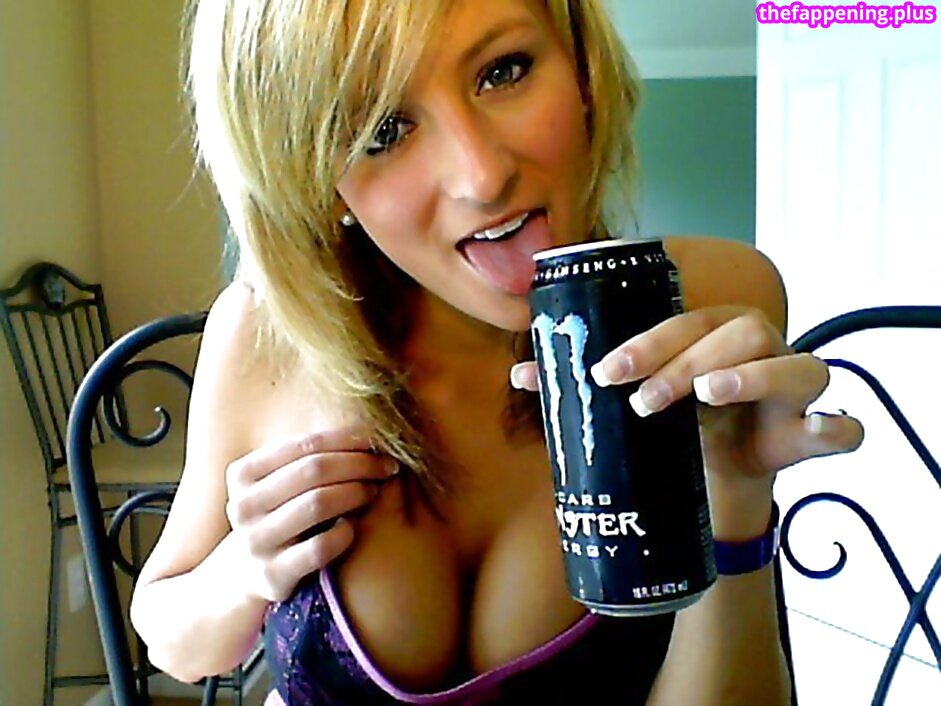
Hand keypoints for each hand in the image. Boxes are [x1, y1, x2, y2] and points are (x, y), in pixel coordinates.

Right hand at [224, 426, 398, 601]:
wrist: (250, 572)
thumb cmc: (280, 513)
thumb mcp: (281, 482)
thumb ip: (311, 457)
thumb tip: (367, 432)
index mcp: (244, 473)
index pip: (306, 444)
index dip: (348, 439)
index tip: (378, 440)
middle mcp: (243, 506)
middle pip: (314, 471)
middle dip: (359, 464)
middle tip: (386, 466)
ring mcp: (255, 542)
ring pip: (317, 505)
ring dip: (356, 493)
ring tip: (375, 491)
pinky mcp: (273, 575)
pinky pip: (320, 547)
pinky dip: (345, 532)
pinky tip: (356, 527)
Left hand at [511, 306, 864, 532]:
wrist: (721, 468)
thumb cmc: (677, 422)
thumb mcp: (636, 400)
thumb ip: (586, 387)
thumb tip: (517, 376)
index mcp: (710, 333)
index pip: (681, 322)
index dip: (646, 342)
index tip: (603, 372)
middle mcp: (756, 346)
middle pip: (729, 335)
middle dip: (681, 363)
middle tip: (639, 400)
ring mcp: (789, 384)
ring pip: (788, 363)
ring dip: (749, 376)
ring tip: (707, 397)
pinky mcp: (809, 429)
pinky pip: (839, 425)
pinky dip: (835, 426)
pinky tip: (819, 430)